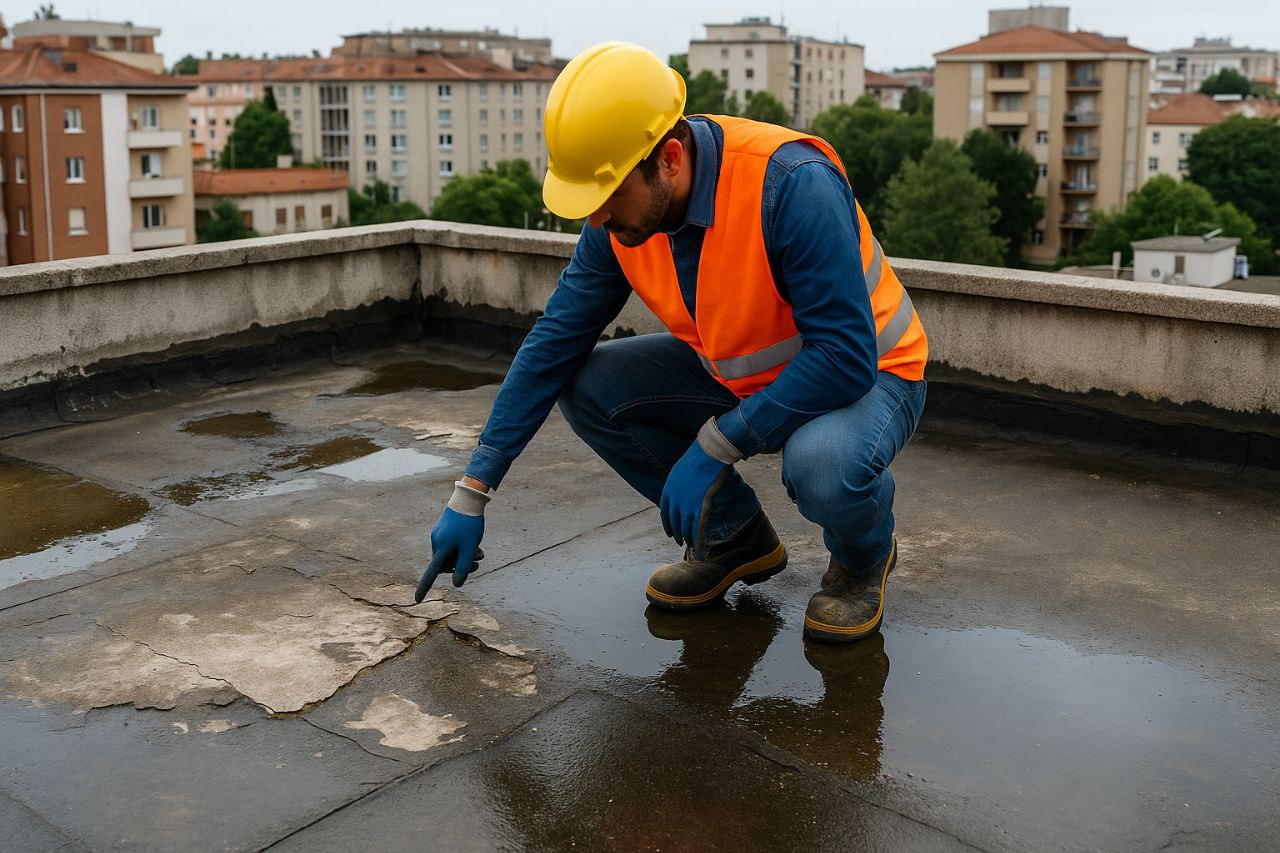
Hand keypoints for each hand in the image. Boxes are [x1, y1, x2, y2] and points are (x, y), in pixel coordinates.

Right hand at [415, 481, 490, 601]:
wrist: (468, 499)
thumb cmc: (469, 524)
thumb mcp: (470, 548)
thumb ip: (463, 567)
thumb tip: (457, 584)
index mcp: (441, 549)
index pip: (431, 573)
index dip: (424, 587)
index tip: (417, 600)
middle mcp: (436, 543)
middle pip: (446, 564)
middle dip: (461, 566)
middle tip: (479, 561)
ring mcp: (438, 535)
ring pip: (450, 554)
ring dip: (464, 556)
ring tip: (480, 551)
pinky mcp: (442, 529)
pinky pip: (450, 544)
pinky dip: (461, 547)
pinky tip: (472, 541)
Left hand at [660, 441, 729, 549]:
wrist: (708, 453)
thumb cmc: (699, 457)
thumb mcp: (682, 469)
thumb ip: (680, 481)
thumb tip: (684, 485)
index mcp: (668, 489)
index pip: (664, 513)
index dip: (667, 525)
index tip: (670, 533)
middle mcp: (674, 499)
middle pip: (674, 522)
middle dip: (677, 534)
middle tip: (681, 542)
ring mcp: (687, 504)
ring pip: (685, 527)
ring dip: (687, 538)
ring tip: (690, 546)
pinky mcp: (700, 507)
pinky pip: (697, 527)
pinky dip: (698, 539)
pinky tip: (699, 547)